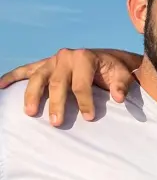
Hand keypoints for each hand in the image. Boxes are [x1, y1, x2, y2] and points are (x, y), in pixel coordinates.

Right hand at [0, 48, 138, 125]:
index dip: (85, 101)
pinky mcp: (43, 65)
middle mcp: (65, 57)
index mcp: (84, 57)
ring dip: (32, 95)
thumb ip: (121, 84)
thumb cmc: (113, 69)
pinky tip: (1, 86)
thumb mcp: (122, 74)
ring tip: (30, 112)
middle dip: (56, 103)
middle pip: (56, 83)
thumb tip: (118, 97)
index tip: (89, 118)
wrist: (105, 59)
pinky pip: (25, 70)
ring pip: (38, 78)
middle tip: (56, 123)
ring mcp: (51, 61)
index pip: (81, 83)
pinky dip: (11, 77)